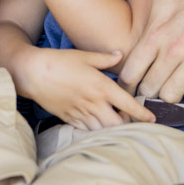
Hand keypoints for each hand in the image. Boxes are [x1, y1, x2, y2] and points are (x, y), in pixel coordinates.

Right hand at [24, 47, 153, 129]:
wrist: (32, 72)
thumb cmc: (58, 61)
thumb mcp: (83, 55)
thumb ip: (104, 58)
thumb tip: (120, 54)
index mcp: (101, 86)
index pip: (128, 104)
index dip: (142, 114)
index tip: (152, 119)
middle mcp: (93, 102)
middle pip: (118, 124)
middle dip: (127, 125)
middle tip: (130, 120)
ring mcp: (80, 112)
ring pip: (103, 129)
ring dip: (111, 129)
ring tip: (115, 123)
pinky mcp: (68, 117)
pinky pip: (86, 129)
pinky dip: (94, 129)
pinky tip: (96, 124)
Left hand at [101, 0, 183, 104]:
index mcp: (156, 32)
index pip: (129, 73)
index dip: (125, 82)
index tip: (128, 82)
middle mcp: (174, 49)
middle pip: (149, 89)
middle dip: (144, 90)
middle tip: (146, 87)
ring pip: (174, 95)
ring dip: (169, 94)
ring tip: (169, 85)